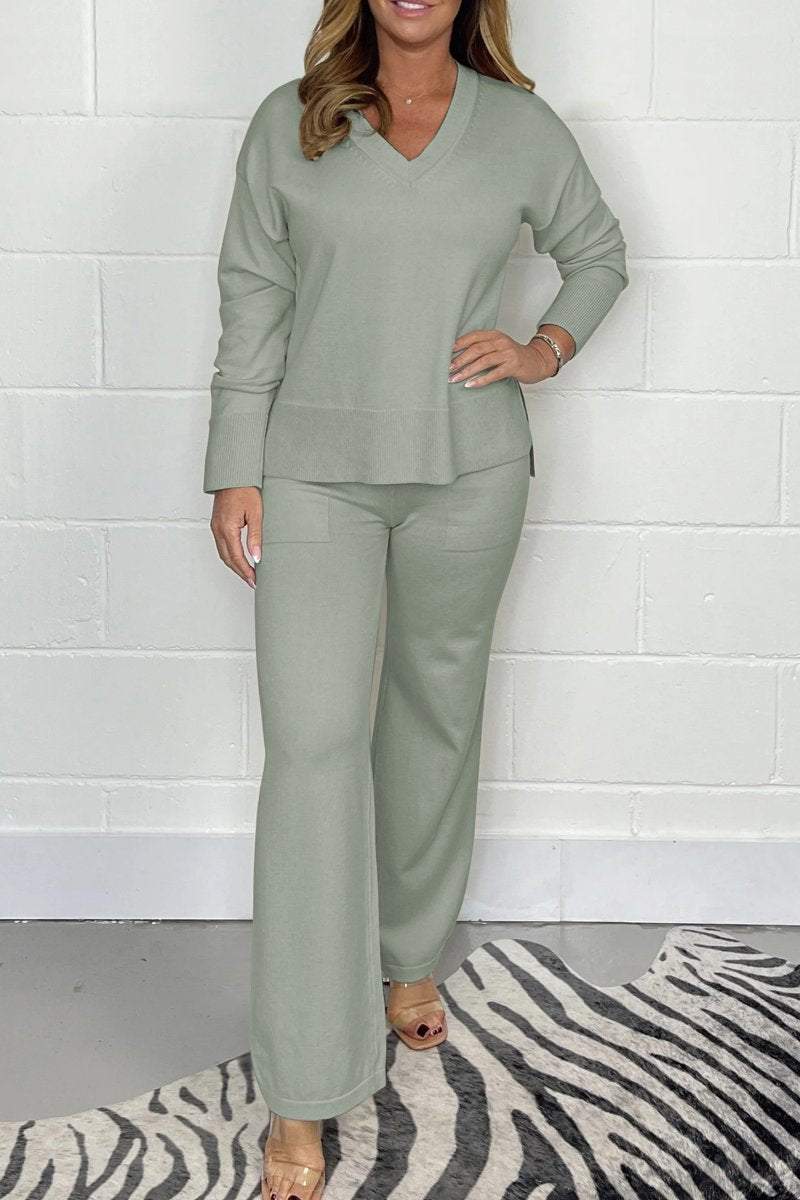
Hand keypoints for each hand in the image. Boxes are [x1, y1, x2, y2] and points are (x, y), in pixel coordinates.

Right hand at [210, 486, 261, 588]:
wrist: (233, 475)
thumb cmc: (245, 489)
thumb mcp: (255, 513)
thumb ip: (255, 537)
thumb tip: (256, 557)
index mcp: (227, 528)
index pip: (236, 557)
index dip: (246, 571)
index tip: (255, 580)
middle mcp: (218, 529)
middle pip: (227, 559)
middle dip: (240, 572)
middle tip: (252, 582)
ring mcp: (215, 527)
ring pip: (223, 553)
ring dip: (234, 565)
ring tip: (247, 574)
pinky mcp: (217, 524)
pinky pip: (221, 545)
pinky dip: (230, 555)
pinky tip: (239, 559)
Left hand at [449, 328, 565, 386]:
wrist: (537, 361)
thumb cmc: (513, 356)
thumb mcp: (498, 346)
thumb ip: (483, 347)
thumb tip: (458, 355)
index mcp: (495, 335)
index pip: (474, 336)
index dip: (459, 343)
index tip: (445, 352)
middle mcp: (501, 342)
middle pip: (476, 349)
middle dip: (460, 359)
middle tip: (447, 369)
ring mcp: (508, 354)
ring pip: (483, 361)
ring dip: (467, 371)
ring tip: (455, 379)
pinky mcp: (513, 366)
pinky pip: (494, 374)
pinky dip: (481, 380)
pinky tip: (470, 385)